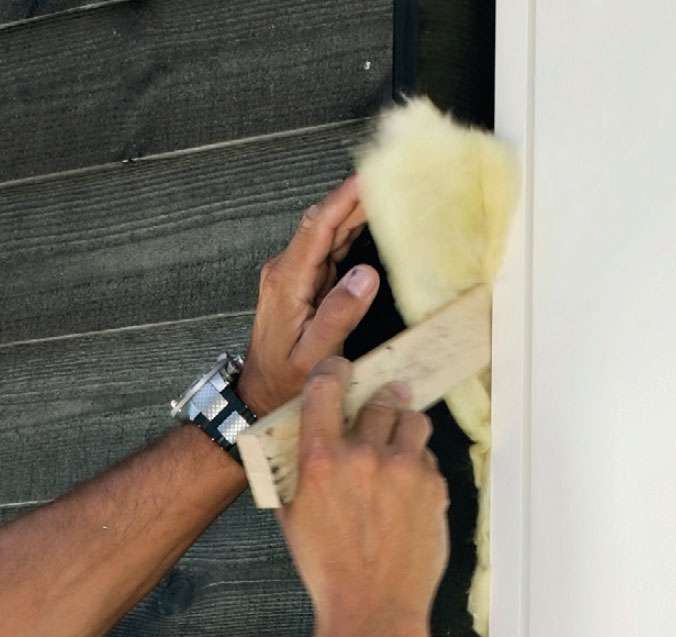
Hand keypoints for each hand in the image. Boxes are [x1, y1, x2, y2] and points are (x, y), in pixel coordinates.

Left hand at [238, 177, 378, 415]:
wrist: (261, 392)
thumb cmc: (285, 380)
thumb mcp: (314, 356)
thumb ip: (338, 315)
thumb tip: (365, 275)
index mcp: (287, 282)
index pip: (317, 227)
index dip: (343, 199)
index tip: (367, 178)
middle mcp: (286, 271)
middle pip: (323, 222)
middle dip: (354, 197)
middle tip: (388, 179)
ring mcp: (294, 274)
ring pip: (327, 232)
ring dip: (354, 211)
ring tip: (386, 193)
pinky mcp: (303, 281)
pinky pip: (329, 247)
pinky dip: (350, 231)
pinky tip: (368, 221)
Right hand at [281, 357, 449, 636]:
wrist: (373, 606)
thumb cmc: (329, 566)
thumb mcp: (291, 514)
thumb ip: (293, 468)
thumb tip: (296, 438)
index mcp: (321, 460)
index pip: (326, 389)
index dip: (334, 371)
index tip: (342, 370)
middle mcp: (363, 457)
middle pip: (379, 400)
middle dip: (379, 402)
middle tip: (380, 409)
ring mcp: (403, 470)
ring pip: (412, 419)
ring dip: (404, 426)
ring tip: (399, 445)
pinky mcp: (433, 485)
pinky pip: (429, 456)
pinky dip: (419, 463)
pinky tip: (407, 489)